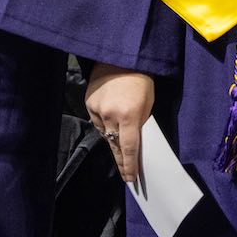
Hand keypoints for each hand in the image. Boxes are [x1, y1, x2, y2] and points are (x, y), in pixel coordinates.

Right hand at [86, 64, 155, 183]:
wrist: (119, 57)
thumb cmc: (140, 80)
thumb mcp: (148, 102)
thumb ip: (140, 123)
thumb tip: (134, 141)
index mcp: (130, 115)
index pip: (129, 147)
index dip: (129, 165)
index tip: (131, 178)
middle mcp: (111, 115)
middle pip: (114, 145)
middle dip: (121, 160)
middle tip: (126, 173)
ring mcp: (97, 110)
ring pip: (105, 133)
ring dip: (112, 137)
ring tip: (120, 132)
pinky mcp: (88, 104)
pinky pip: (97, 121)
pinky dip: (104, 122)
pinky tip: (110, 115)